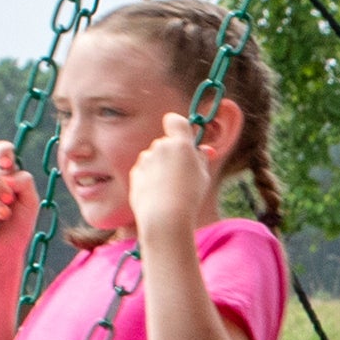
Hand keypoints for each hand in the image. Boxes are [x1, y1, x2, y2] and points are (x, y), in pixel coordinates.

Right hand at [0, 139, 38, 249]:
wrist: (6, 250)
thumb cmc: (19, 226)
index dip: (2, 151)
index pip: (1, 150)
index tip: (7, 163)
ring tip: (3, 217)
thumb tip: (6, 171)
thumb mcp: (30, 203)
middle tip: (10, 200)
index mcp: (6, 175)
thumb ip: (25, 182)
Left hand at [128, 109, 218, 243]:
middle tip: (185, 175)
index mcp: (179, 144)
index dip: (179, 126)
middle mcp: (160, 146)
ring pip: (155, 158)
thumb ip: (200, 159)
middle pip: (166, 143)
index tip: (184, 138)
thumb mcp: (203, 176)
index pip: (175, 120)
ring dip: (162, 168)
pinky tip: (159, 196)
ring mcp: (145, 159)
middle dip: (173, 154)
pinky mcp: (135, 173)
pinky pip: (146, 171)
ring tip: (171, 190)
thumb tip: (201, 150)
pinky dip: (152, 179)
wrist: (164, 218)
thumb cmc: (189, 197)